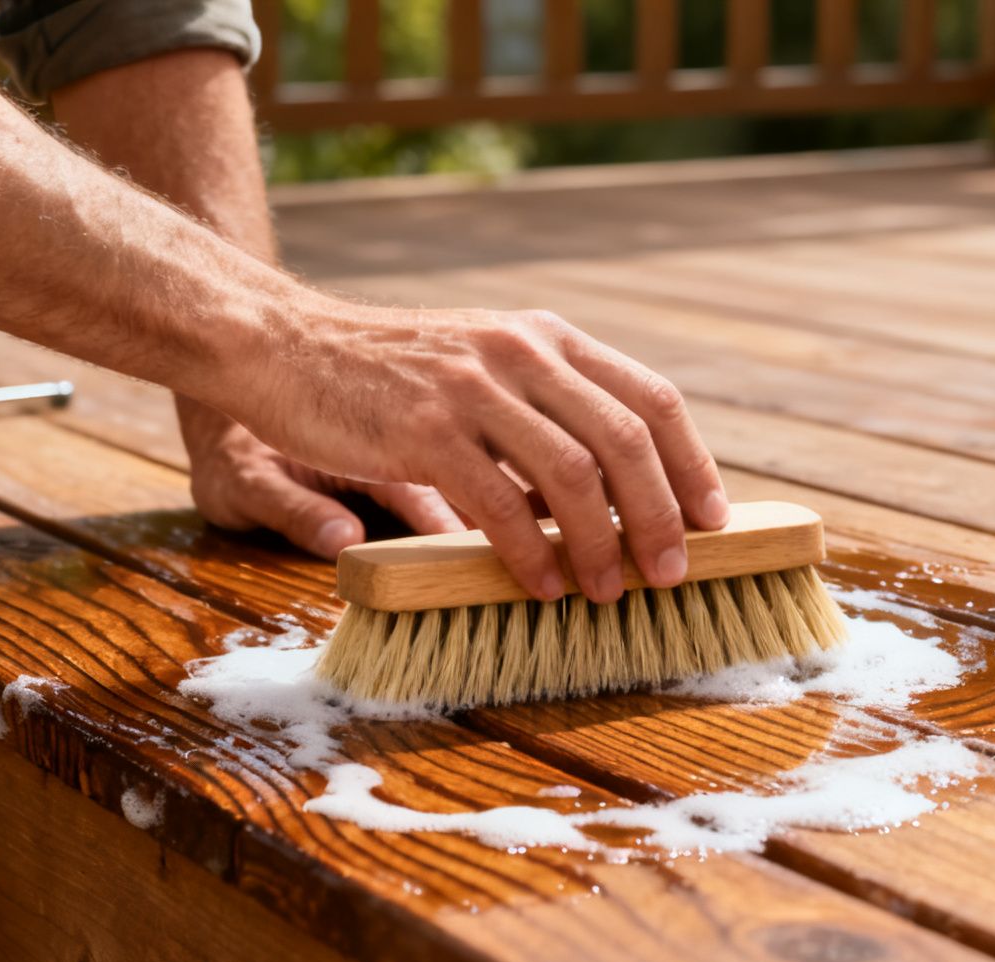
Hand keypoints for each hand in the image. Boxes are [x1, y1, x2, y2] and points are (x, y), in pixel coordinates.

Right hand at [234, 295, 730, 602]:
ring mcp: (473, 387)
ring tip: (611, 592)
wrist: (281, 344)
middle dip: (661, 515)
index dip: (692, 465)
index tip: (713, 521)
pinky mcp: (423, 427)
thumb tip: (610, 486)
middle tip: (674, 572)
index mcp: (545, 337)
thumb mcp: (479, 367)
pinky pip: (499, 502)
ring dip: (603, 543)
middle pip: (627, 438)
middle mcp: (520, 351)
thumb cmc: (384, 374)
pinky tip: (540, 587)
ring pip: (573, 473)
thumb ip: (541, 408)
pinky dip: (530, 553)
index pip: (652, 398)